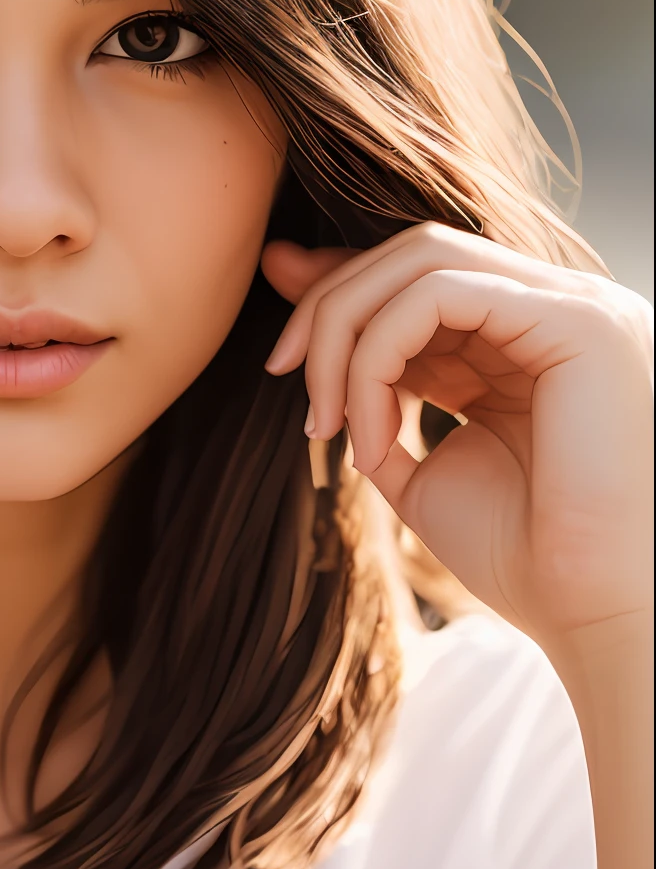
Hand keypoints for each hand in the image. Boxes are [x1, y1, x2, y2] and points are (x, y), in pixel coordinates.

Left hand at [262, 223, 653, 649]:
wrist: (590, 614)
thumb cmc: (519, 558)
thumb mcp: (419, 468)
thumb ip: (372, 399)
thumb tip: (304, 341)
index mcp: (525, 342)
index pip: (418, 280)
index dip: (339, 289)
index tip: (278, 336)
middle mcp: (553, 310)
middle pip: (412, 254)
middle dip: (328, 302)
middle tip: (278, 367)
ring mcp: (573, 306)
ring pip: (421, 260)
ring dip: (344, 331)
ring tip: (322, 420)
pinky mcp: (577, 319)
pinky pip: (439, 297)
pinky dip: (377, 356)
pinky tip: (367, 432)